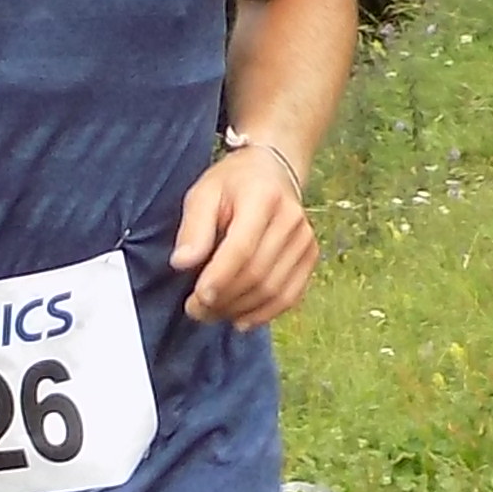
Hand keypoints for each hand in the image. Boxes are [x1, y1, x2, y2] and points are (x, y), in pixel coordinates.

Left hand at [171, 138, 318, 326]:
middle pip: (257, 273)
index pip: (242, 248)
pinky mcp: (310, 255)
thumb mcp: (203, 194)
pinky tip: (240, 319)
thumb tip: (182, 263)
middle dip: (224, 299)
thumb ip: (193, 228)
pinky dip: (264, 314)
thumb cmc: (232, 184)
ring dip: (240, 310)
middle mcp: (290, 218)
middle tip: (195, 310)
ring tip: (213, 313)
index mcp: (262, 197)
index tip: (197, 299)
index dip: (219, 278)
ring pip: (273, 290)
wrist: (271, 172)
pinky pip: (290, 295)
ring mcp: (304, 239)